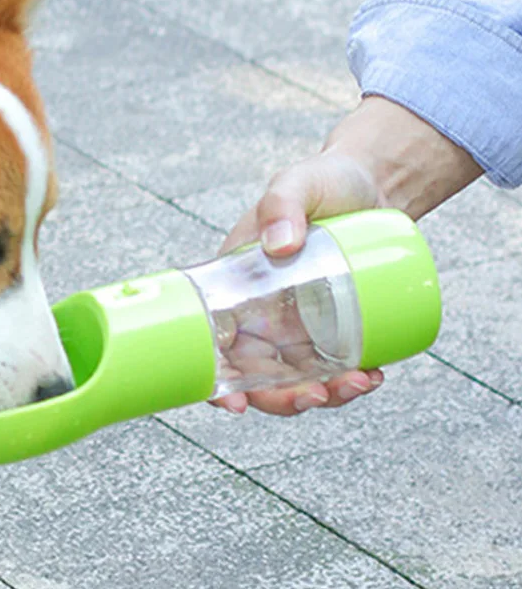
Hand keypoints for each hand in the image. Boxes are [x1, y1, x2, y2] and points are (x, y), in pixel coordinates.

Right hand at [215, 96, 481, 416]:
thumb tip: (280, 245)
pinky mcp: (336, 327)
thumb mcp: (296, 183)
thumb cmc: (323, 181)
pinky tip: (374, 374)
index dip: (217, 387)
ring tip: (360, 382)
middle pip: (259, 378)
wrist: (375, 182)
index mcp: (234, 289)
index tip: (234, 407)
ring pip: (300, 380)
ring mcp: (300, 325)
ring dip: (325, 396)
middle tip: (317, 395)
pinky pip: (337, 366)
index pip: (213, 347)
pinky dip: (353, 380)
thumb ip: (282, 203)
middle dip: (284, 401)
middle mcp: (261, 315)